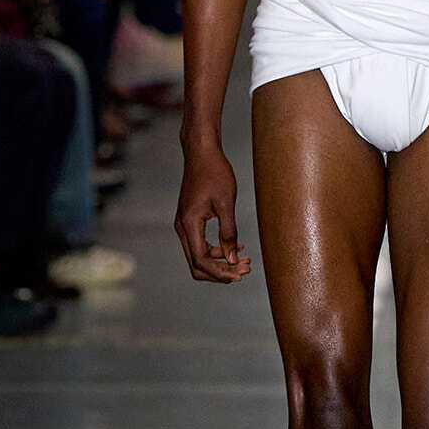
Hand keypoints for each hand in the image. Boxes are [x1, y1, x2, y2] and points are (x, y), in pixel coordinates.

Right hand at [175, 143, 251, 284]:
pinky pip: (200, 244)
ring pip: (198, 256)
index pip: (201, 261)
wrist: (201, 152)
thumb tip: (233, 259)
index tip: (240, 275)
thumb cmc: (215, 172)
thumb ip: (229, 233)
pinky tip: (236, 247)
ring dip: (220, 262)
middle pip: (197, 264)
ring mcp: (184, 224)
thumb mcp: (226, 203)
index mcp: (189, 224)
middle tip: (245, 270)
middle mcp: (182, 227)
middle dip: (221, 271)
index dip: (220, 272)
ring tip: (245, 260)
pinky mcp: (190, 220)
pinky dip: (217, 251)